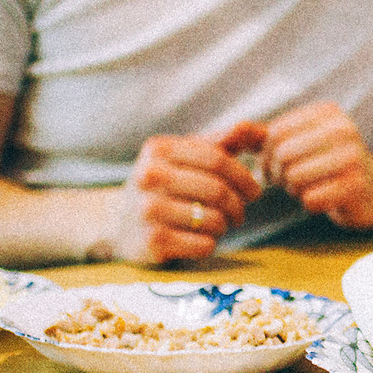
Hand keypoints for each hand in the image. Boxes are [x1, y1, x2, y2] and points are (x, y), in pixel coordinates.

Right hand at [103, 123, 265, 262]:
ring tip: (218, 225)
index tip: (255, 192)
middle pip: (217, 190)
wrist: (117, 223)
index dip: (244, 177)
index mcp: (158, 149)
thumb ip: (219, 143)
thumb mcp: (184, 158)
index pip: (217, 159)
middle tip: (240, 214)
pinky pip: (204, 244)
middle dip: (238, 206)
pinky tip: (202, 240)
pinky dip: (211, 244)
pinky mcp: (152, 242)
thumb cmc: (164, 186)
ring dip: (224, 226)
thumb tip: (250, 127)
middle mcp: (149, 176)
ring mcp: (148, 210)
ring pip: (213, 219)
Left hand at [263, 101, 372, 229]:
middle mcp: (344, 128)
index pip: (275, 132)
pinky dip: (310, 204)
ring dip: (293, 189)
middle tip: (285, 182)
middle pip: (283, 154)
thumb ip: (264, 136)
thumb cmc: (325, 165)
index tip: (272, 167)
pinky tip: (321, 199)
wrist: (370, 192)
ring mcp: (354, 156)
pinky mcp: (357, 185)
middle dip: (277, 174)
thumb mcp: (298, 143)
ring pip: (295, 177)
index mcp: (327, 112)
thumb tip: (237, 129)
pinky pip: (311, 199)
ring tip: (303, 188)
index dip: (265, 155)